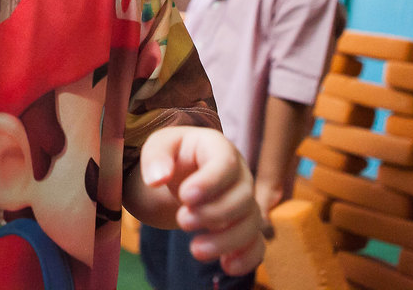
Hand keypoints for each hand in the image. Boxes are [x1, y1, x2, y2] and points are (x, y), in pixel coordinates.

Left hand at [140, 127, 265, 275]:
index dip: (210, 182)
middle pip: (242, 196)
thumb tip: (156, 179)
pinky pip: (257, 243)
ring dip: (226, 240)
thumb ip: (156, 158)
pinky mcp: (245, 225)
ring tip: (195, 250)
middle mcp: (240, 174)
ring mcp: (245, 201)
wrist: (184, 169)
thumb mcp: (160, 146)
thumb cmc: (174, 154)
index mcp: (219, 148)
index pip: (226, 163)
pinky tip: (227, 266)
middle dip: (214, 213)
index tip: (185, 197)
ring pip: (251, 223)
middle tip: (182, 221)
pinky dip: (247, 257)